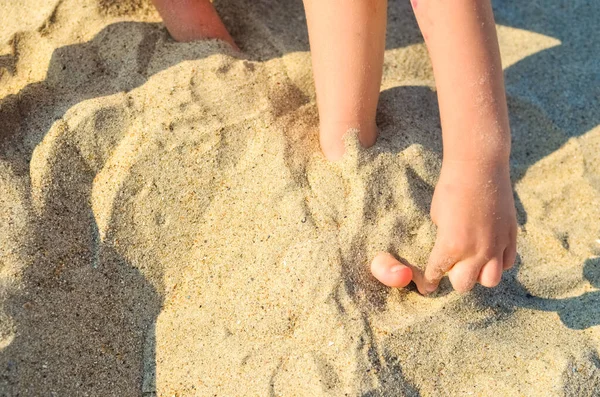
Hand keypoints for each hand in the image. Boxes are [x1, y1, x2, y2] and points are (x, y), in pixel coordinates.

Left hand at [370, 159, 516, 293]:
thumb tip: (448, 252)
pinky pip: (507, 262)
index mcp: (451, 246)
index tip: (426, 285)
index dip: (428, 281)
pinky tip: (489, 252)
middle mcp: (476, 252)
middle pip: (464, 285)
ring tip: (472, 262)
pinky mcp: (511, 236)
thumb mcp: (437, 216)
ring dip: (478, 274)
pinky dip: (497, 262)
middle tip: (450, 267)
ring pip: (490, 280)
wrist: (479, 167)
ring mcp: (496, 245)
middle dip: (454, 278)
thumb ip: (444, 239)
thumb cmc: (450, 188)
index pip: (436, 274)